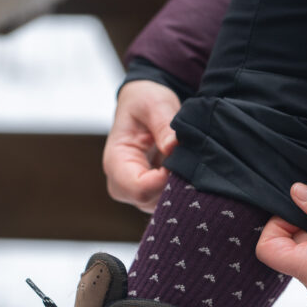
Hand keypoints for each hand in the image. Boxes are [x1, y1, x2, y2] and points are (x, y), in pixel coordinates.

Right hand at [103, 80, 180, 212]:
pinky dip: (182, 188)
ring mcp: (137, 194)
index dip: (165, 179)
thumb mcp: (153, 102)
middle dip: (176, 184)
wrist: (142, 107)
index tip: (180, 158)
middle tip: (191, 158)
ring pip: (163, 205)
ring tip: (187, 159)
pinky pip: (169, 202)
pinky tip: (187, 168)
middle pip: (152, 200)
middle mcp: (122, 185)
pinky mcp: (151, 196)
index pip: (140, 189)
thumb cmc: (144, 102)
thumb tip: (173, 146)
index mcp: (116, 162)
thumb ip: (163, 123)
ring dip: (180, 186)